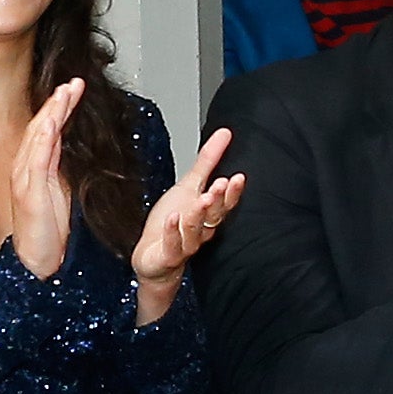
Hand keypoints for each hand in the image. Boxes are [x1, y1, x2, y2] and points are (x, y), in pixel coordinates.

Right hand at [7, 80, 84, 280]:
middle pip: (41, 127)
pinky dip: (42, 139)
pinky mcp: (29, 192)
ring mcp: (25, 179)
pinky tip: (50, 123)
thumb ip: (63, 169)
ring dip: (51, 113)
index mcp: (36, 169)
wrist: (38, 262)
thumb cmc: (50, 232)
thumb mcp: (62, 193)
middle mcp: (26, 169)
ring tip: (65, 93)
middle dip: (57, 103)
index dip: (59, 109)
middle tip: (74, 82)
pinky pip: (35, 160)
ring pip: (37, 137)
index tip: (74, 89)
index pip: (47, 130)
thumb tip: (72, 146)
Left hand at [129, 127, 245, 295]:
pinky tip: (173, 218)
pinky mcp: (168, 255)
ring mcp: (185, 244)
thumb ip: (207, 161)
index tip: (238, 177)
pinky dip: (173, 231)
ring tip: (201, 199)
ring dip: (199, 214)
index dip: (232, 192)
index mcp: (208, 214)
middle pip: (214, 216)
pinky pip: (173, 245)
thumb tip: (224, 134)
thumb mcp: (189, 186)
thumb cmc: (172, 223)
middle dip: (218, 200)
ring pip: (196, 231)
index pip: (225, 203)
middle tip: (220, 184)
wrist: (154, 259)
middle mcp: (200, 230)